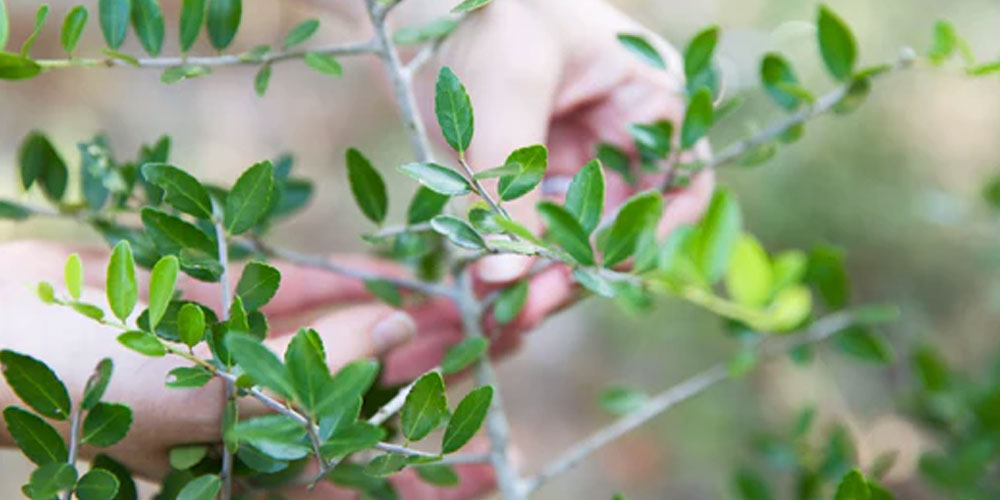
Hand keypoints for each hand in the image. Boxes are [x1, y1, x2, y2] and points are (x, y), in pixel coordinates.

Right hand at [0, 241, 493, 498]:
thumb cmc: (77, 381)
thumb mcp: (199, 396)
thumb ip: (298, 372)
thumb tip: (392, 326)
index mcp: (241, 469)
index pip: (350, 480)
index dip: (414, 476)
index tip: (484, 469)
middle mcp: (240, 422)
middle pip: (354, 407)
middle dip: (425, 387)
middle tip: (501, 360)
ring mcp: (222, 361)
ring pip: (326, 346)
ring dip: (391, 323)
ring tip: (464, 310)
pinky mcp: (202, 307)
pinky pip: (278, 295)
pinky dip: (327, 282)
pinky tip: (381, 273)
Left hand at [389, 0, 715, 368]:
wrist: (425, 0)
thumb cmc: (491, 11)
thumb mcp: (506, 90)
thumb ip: (511, 182)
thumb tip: (503, 277)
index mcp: (649, 102)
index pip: (683, 184)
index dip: (654, 236)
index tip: (603, 273)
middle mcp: (621, 139)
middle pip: (622, 227)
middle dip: (578, 272)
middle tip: (527, 308)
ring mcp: (576, 161)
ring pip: (576, 240)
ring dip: (542, 278)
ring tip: (499, 310)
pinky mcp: (531, 178)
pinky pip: (534, 232)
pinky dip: (512, 262)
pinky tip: (484, 287)